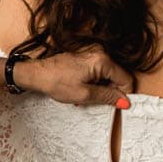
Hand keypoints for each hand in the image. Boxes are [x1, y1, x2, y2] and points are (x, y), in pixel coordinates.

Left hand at [16, 48, 132, 106]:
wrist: (36, 74)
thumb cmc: (56, 82)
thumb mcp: (85, 94)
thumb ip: (107, 97)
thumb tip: (124, 101)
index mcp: (102, 62)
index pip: (125, 79)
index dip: (123, 94)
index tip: (117, 106)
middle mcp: (99, 55)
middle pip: (116, 78)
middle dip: (108, 93)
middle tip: (95, 102)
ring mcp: (91, 57)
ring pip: (105, 78)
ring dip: (98, 90)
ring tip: (83, 97)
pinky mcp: (85, 61)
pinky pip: (96, 75)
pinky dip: (91, 85)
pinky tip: (80, 91)